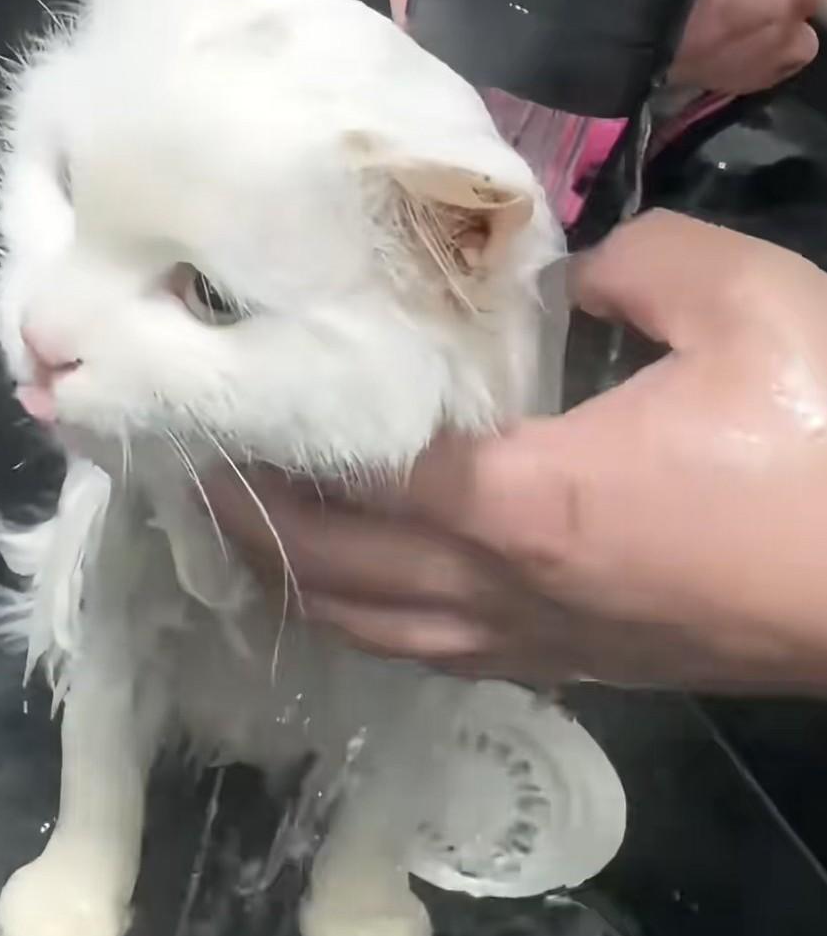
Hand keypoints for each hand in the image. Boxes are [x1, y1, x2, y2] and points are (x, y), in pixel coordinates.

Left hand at [206, 212, 826, 693]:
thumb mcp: (744, 307)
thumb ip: (636, 261)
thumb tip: (578, 262)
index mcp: (524, 505)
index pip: (352, 480)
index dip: (265, 450)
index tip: (201, 416)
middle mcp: (507, 596)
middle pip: (337, 576)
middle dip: (252, 530)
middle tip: (192, 477)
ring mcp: (544, 650)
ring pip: (381, 634)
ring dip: (303, 590)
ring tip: (252, 540)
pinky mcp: (585, 673)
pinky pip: (443, 656)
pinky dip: (379, 627)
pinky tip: (371, 598)